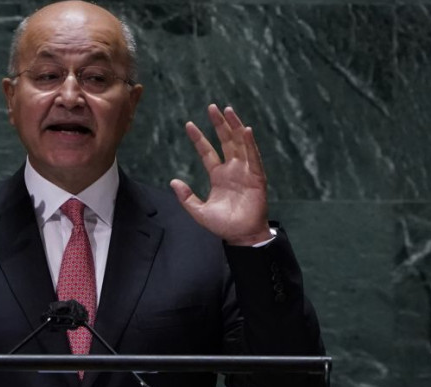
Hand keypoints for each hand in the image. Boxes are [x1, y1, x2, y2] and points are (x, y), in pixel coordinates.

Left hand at [170, 104, 270, 245]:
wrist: (241, 236)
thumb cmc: (223, 225)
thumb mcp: (199, 212)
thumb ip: (186, 197)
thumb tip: (173, 181)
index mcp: (218, 175)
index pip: (207, 152)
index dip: (199, 138)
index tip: (189, 125)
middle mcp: (232, 169)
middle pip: (225, 141)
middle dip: (219, 124)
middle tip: (212, 107)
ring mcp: (245, 172)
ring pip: (240, 144)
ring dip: (235, 126)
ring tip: (228, 110)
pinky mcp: (257, 178)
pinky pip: (254, 158)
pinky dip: (250, 144)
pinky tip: (246, 130)